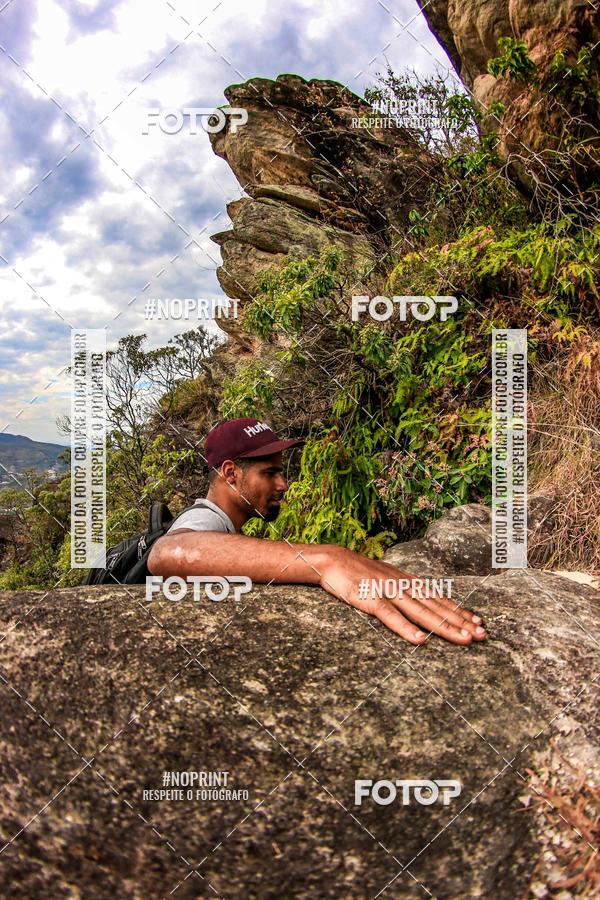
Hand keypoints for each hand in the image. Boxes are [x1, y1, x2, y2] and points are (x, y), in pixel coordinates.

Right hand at [319, 548, 486, 645]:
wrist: (331, 560)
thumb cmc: (358, 572)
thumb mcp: (386, 577)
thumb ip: (404, 587)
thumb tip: (422, 598)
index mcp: (407, 581)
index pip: (438, 597)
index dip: (459, 610)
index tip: (479, 622)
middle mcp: (403, 585)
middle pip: (436, 606)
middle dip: (461, 621)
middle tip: (483, 634)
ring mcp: (388, 592)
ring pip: (421, 612)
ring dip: (444, 627)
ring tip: (464, 639)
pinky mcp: (370, 600)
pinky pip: (391, 616)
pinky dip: (406, 628)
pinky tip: (420, 641)